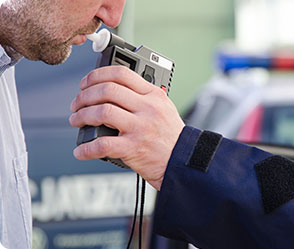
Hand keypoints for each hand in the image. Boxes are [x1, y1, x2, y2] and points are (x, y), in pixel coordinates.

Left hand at [69, 65, 184, 189]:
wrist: (182, 160)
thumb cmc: (170, 135)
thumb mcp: (163, 108)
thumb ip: (142, 97)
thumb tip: (111, 90)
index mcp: (153, 95)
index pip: (121, 74)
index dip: (97, 75)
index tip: (86, 83)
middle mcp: (147, 108)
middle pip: (107, 90)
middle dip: (84, 96)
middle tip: (77, 103)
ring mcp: (140, 127)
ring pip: (102, 112)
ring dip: (82, 116)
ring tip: (76, 120)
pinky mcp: (133, 148)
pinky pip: (102, 145)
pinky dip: (86, 148)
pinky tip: (81, 150)